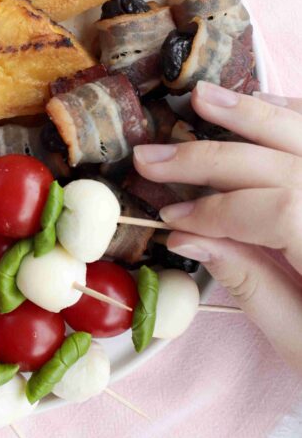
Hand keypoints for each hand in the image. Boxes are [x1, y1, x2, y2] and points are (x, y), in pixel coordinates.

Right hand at [133, 81, 301, 372]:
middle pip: (282, 163)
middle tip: (151, 155)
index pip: (275, 210)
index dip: (214, 210)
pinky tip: (260, 105)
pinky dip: (293, 114)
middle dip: (210, 157)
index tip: (170, 219)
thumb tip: (186, 235)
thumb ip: (247, 281)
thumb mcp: (298, 340)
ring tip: (201, 97)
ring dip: (253, 114)